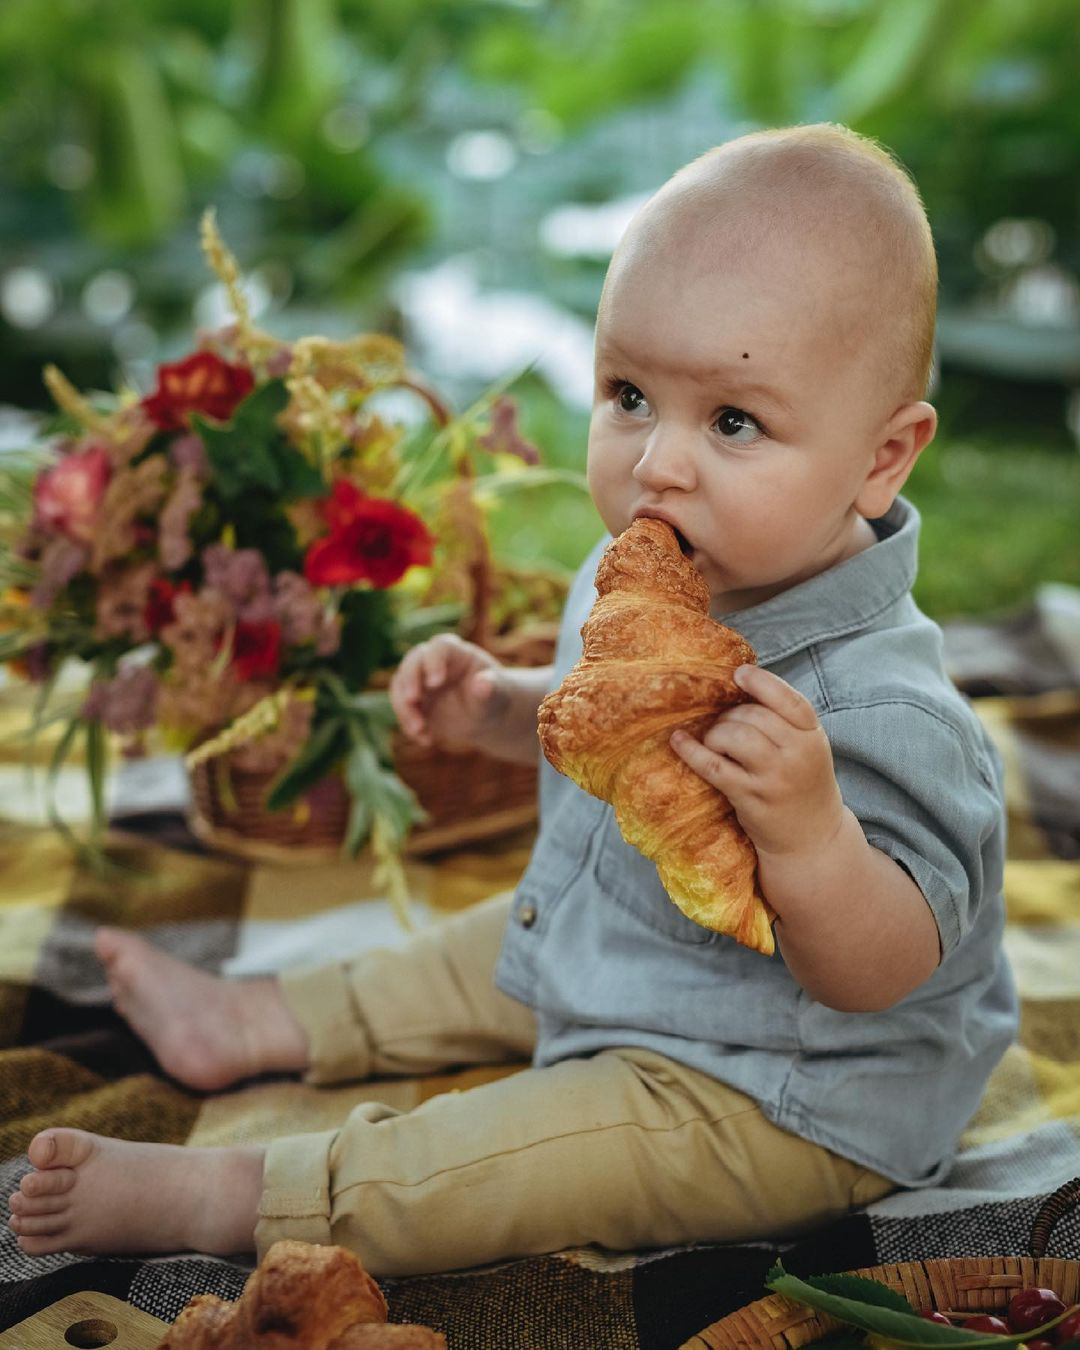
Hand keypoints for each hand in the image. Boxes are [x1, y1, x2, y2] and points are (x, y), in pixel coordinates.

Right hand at [389, 633, 507, 751]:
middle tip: (412, 700)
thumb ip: (489, 688)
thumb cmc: (493, 698)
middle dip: (409, 680)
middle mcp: (433, 661)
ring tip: (419, 730)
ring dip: (404, 708)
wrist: (483, 716)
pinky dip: (408, 724)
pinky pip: (402, 707)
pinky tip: (426, 739)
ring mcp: (420, 679)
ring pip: (400, 684)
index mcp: (456, 652)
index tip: (434, 683)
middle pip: (413, 660)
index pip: (440, 646)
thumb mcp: (495, 695)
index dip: (433, 661)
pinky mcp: (412, 699)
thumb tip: (483, 683)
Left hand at [669, 664, 844, 859]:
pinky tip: (677, 740)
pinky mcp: (750, 798)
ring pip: (734, 736)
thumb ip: (784, 721)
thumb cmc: (803, 783)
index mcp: (813, 736)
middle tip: (724, 724)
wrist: (812, 839)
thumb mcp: (808, 748)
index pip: (790, 700)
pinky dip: (691, 751)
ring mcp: (774, 778)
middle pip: (754, 716)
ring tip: (715, 741)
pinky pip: (713, 767)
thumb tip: (739, 688)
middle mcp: (797, 754)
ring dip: (715, 733)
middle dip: (730, 714)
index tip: (738, 673)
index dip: (762, 682)